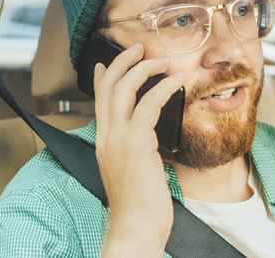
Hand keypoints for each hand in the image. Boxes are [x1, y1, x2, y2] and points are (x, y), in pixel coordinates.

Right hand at [94, 43, 183, 256]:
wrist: (135, 227)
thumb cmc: (138, 205)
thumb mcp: (130, 170)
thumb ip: (134, 149)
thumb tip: (147, 137)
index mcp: (103, 141)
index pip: (98, 100)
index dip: (100, 77)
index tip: (103, 63)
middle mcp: (106, 136)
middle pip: (108, 86)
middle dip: (123, 61)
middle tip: (140, 47)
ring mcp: (118, 139)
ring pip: (124, 89)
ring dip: (144, 68)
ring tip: (163, 60)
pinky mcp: (136, 144)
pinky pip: (148, 105)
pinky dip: (163, 88)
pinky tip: (176, 82)